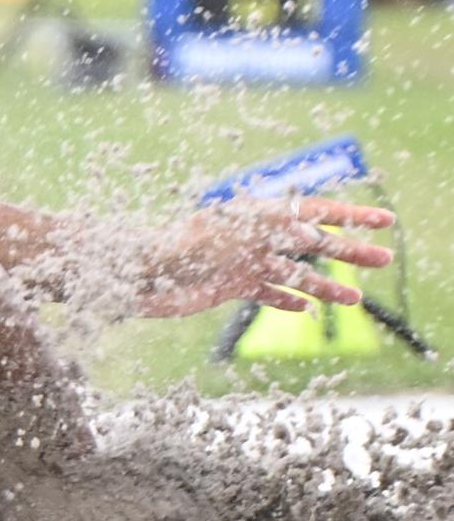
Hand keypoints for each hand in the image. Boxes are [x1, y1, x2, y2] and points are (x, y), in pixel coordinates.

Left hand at [134, 197, 395, 318]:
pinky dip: (285, 300)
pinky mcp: (227, 286)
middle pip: (312, 243)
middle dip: (349, 250)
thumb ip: (266, 230)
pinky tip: (304, 309)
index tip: (383, 220)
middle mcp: (253, 237)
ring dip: (325, 286)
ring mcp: (241, 263)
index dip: (351, 215)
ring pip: (294, 274)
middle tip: (386, 258)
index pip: (313, 212)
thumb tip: (308, 227)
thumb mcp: (226, 235)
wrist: (135, 276)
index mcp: (257, 216)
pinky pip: (264, 293)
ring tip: (355, 299)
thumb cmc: (176, 249)